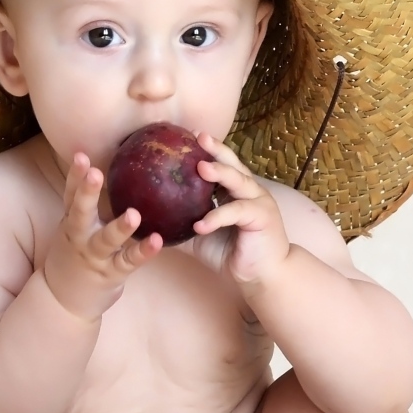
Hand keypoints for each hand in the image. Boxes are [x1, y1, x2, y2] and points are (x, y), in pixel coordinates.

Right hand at [43, 152, 161, 318]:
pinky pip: (128, 261)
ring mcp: (94, 256)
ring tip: (134, 214)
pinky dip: (143, 252)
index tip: (80, 155)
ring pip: (105, 240)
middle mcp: (79, 237)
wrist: (63, 301)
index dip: (75, 176)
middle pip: (80, 213)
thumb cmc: (76, 256)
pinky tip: (158, 241)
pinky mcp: (110, 273)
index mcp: (72, 223)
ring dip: (120, 227)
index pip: (71, 195)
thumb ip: (88, 205)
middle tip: (95, 173)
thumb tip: (108, 170)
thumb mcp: (75, 229)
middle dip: (87, 193)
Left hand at [190, 133, 289, 287]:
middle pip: (233, 165)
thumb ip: (181, 225)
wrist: (261, 276)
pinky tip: (200, 224)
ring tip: (200, 167)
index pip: (222, 165)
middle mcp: (249, 192)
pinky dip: (218, 216)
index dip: (208, 151)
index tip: (189, 136)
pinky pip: (237, 212)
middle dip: (216, 150)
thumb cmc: (232, 254)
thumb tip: (149, 221)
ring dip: (220, 173)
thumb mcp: (200, 237)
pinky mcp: (263, 217)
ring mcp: (259, 202)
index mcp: (235, 192)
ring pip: (239, 181)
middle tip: (198, 137)